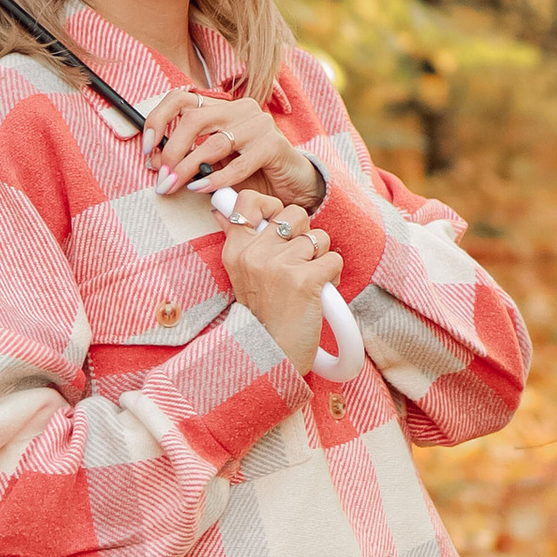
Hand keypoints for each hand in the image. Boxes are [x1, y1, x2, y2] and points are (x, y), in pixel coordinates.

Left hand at [145, 87, 320, 208]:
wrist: (293, 184)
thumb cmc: (251, 173)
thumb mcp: (215, 162)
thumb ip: (189, 157)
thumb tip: (156, 163)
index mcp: (223, 107)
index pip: (181, 98)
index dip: (158, 119)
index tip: (146, 147)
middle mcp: (241, 109)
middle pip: (193, 120)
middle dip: (171, 150)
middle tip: (161, 177)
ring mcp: (259, 125)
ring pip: (213, 144)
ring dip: (187, 168)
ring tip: (173, 186)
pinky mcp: (273, 146)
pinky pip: (237, 164)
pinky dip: (215, 179)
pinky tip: (201, 189)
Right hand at [216, 191, 340, 373]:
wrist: (271, 356)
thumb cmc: (261, 316)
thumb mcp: (240, 275)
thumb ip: (237, 239)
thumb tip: (222, 209)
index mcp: (235, 250)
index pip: (250, 200)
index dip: (272, 207)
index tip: (278, 228)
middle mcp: (254, 254)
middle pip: (295, 214)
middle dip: (305, 235)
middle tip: (299, 262)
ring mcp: (278, 266)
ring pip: (318, 237)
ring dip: (320, 258)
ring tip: (309, 280)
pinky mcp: (304, 280)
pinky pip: (333, 258)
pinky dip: (333, 276)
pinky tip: (319, 292)